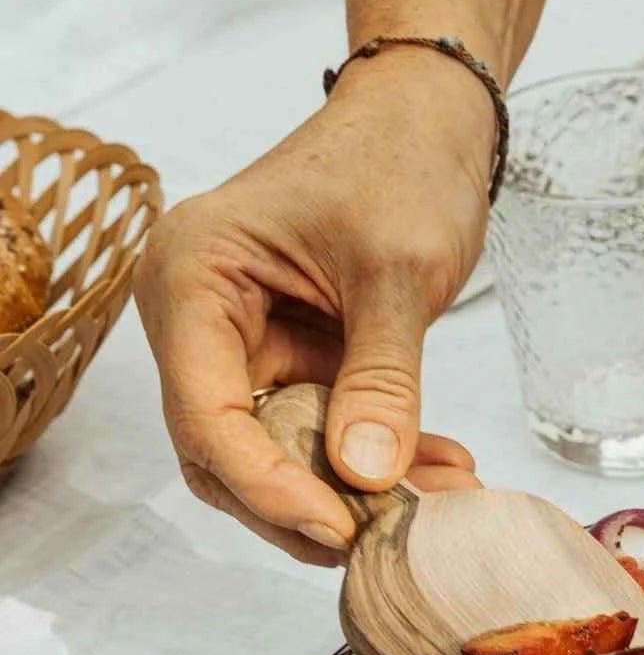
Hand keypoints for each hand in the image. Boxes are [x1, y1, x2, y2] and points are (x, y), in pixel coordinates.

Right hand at [135, 49, 492, 563]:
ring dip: (353, 492)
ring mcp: (240, 343)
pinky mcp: (288, 361)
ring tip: (440, 500)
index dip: (268, 488)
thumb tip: (367, 477)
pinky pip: (318, 435)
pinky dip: (376, 461)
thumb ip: (381, 379)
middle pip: (227, 454)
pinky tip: (440, 472)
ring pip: (276, 457)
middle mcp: (198, 317)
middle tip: (388, 537)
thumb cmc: (401, 159)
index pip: (207, 417)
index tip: (340, 528)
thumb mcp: (398, 272)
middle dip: (309, 504)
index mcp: (192, 277)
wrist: (429, 117)